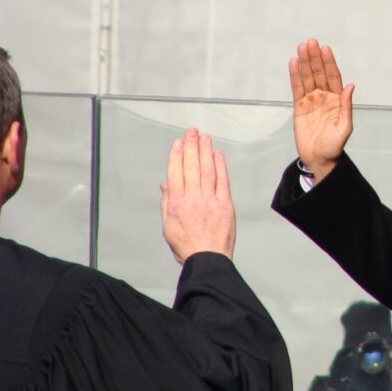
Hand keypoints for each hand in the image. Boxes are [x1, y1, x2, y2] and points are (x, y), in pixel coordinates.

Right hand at [160, 128, 235, 263]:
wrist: (208, 259)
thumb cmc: (187, 246)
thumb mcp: (168, 226)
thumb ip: (167, 203)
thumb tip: (166, 184)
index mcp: (177, 204)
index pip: (175, 173)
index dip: (177, 156)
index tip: (178, 142)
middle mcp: (193, 199)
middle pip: (191, 167)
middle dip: (191, 147)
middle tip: (192, 131)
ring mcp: (210, 201)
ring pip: (207, 170)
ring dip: (205, 151)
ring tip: (204, 137)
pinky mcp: (226, 205)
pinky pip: (223, 181)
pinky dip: (220, 166)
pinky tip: (218, 154)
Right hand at [289, 39, 354, 181]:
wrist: (319, 159)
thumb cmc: (334, 146)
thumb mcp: (344, 128)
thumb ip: (346, 107)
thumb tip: (350, 86)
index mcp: (338, 100)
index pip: (333, 77)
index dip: (329, 63)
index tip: (325, 49)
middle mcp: (325, 97)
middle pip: (319, 73)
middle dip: (315, 58)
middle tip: (311, 42)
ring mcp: (312, 101)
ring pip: (307, 78)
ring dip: (305, 63)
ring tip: (301, 48)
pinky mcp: (300, 107)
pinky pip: (296, 88)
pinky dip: (295, 76)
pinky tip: (294, 63)